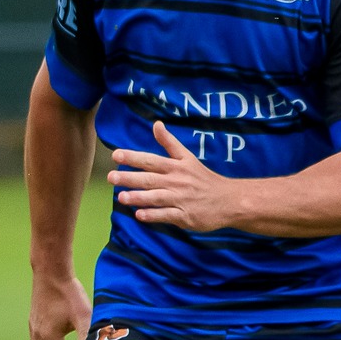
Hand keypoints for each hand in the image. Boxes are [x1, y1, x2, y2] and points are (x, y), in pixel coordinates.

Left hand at [107, 122, 240, 232]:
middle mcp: (177, 182)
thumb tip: (156, 124)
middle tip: (111, 177)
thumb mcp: (188, 157)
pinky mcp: (185, 216)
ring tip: (121, 197)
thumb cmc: (203, 178)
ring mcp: (181, 199)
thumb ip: (169, 142)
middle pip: (150, 179)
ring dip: (138, 197)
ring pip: (157, 197)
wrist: (229, 200)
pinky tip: (139, 214)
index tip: (116, 155)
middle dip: (130, 177)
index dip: (133, 157)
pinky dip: (153, 215)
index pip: (151, 160)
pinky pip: (166, 215)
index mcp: (176, 166)